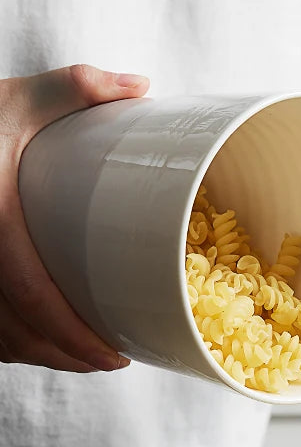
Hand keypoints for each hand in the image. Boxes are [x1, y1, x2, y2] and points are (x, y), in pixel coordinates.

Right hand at [0, 64, 148, 370]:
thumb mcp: (15, 97)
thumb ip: (75, 87)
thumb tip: (140, 87)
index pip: (29, 295)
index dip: (72, 337)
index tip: (115, 355)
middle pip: (13, 332)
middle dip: (64, 357)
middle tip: (110, 358)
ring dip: (38, 356)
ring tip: (83, 355)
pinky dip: (8, 345)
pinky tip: (36, 343)